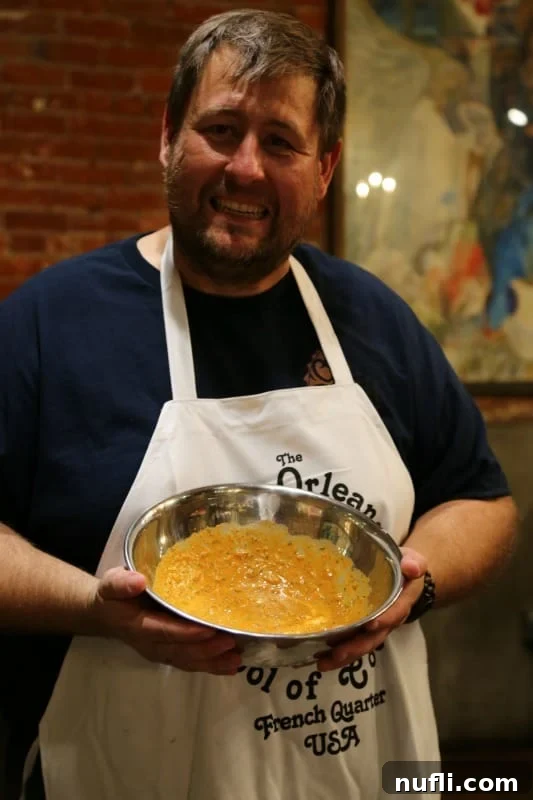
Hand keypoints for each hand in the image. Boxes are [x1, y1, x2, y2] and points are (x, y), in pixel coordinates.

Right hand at [90, 567, 241, 674]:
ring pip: (187, 661)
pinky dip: (210, 665)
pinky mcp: (168, 653)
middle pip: (180, 651)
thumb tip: (138, 581)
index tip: (209, 630)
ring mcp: (160, 651)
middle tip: (230, 644)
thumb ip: (121, 583)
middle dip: (206, 650)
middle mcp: (150, 644)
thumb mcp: (111, 583)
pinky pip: (189, 662)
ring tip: (235, 660)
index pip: (165, 631)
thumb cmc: (113, 595)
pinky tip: (230, 666)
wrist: (105, 614)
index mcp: (137, 626)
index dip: (187, 633)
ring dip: (212, 662)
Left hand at [315, 547, 426, 671]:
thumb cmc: (406, 568)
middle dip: (357, 647)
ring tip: (323, 663)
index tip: (371, 624)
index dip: (384, 620)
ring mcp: (377, 627)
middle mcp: (389, 620)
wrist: (406, 577)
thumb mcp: (413, 561)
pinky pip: (353, 642)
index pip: (395, 613)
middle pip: (374, 638)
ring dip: (344, 655)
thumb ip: (414, 564)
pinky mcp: (364, 629)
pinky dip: (337, 652)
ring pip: (362, 645)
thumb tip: (411, 568)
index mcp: (401, 602)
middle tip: (338, 653)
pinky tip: (319, 656)